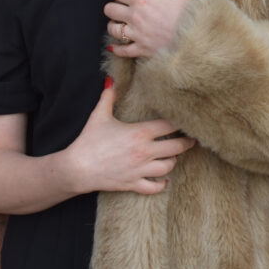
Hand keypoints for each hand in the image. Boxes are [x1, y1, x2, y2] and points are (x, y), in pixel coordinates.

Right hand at [69, 81, 195, 194]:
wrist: (77, 168)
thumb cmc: (88, 140)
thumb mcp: (99, 115)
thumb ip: (108, 97)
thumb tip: (111, 80)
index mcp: (139, 133)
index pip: (169, 126)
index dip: (180, 122)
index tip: (186, 120)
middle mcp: (144, 152)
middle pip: (176, 147)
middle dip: (186, 143)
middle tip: (191, 139)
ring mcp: (140, 170)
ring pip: (169, 167)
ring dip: (173, 161)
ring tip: (173, 156)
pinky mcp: (133, 184)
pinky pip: (155, 187)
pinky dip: (162, 184)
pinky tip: (163, 179)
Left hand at [104, 0, 189, 57]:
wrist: (195, 42)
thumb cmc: (190, 17)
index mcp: (143, 0)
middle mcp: (135, 17)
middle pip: (109, 9)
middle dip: (114, 8)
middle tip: (122, 9)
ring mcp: (136, 34)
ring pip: (112, 29)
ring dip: (115, 26)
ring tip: (122, 24)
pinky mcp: (140, 49)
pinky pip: (120, 50)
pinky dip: (117, 48)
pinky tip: (117, 45)